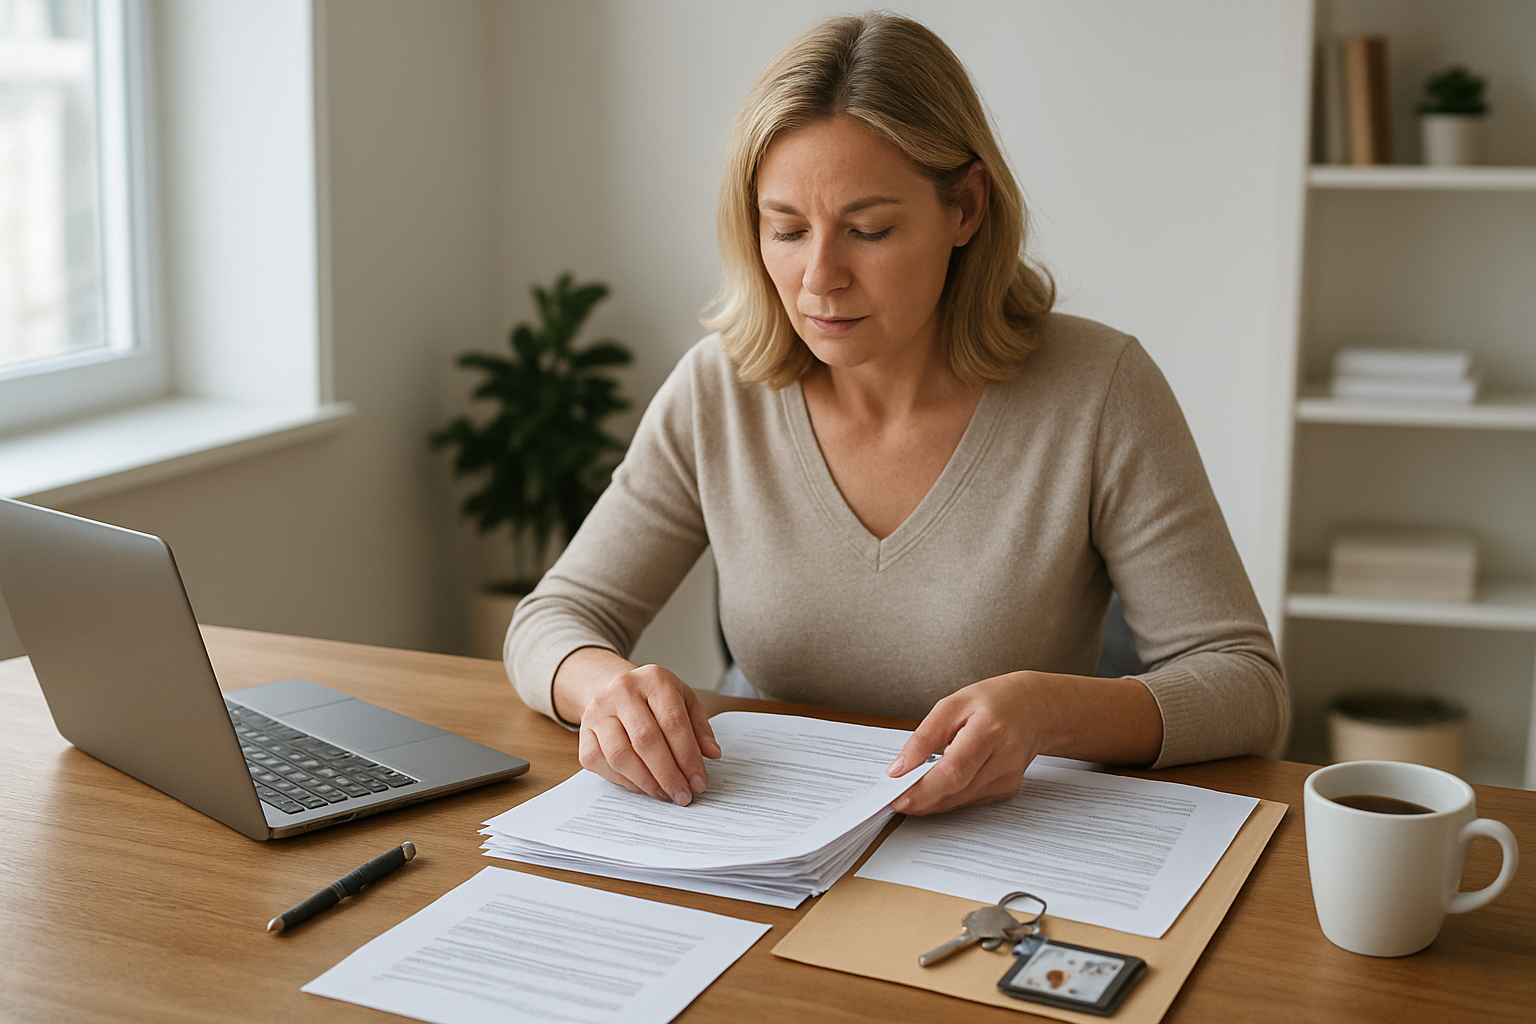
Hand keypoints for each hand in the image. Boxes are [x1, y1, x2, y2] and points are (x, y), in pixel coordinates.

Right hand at [572, 660, 720, 805]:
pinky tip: (642, 786)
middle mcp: (621, 691)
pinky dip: (623, 780)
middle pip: (646, 740)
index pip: (673, 721)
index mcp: (653, 679)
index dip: (688, 756)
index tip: (698, 782)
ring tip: (664, 794)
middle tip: (682, 796)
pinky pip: (601, 763)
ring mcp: (598, 711)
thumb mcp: (683, 700)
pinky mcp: (583, 731)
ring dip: (645, 781)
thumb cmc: (653, 698)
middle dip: (668, 774)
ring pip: (620, 755)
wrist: (613, 686)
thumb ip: (699, 726)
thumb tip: (712, 754)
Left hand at [885, 673, 1042, 815]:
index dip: (924, 789)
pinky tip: (939, 784)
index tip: (899, 797)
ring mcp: (1008, 778)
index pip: (954, 770)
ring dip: (932, 800)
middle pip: (956, 791)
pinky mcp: (1007, 789)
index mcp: (990, 731)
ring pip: (960, 800)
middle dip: (921, 798)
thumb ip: (924, 737)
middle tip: (896, 797)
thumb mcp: (952, 704)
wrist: (1035, 709)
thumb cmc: (995, 701)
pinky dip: (949, 795)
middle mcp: (1004, 759)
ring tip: (913, 788)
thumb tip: (899, 768)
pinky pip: (969, 800)